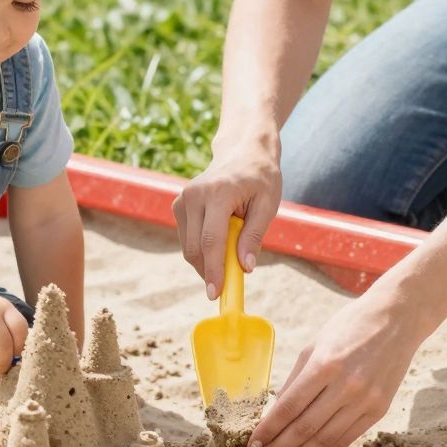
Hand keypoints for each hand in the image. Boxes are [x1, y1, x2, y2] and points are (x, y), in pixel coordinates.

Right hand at [173, 131, 282, 298]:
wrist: (243, 152)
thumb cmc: (260, 178)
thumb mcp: (267, 204)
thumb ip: (254, 235)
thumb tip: (245, 268)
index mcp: (218, 193)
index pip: (211, 240)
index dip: (213, 270)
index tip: (216, 294)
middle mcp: (194, 195)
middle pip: (194, 247)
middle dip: (209, 270)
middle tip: (229, 283)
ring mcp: (183, 199)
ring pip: (188, 246)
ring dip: (207, 259)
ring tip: (232, 249)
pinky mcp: (179, 205)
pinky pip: (186, 238)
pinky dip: (202, 249)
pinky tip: (220, 240)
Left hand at [247, 291, 422, 446]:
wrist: (397, 319)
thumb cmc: (349, 327)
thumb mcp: (315, 344)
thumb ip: (295, 380)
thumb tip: (275, 414)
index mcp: (325, 364)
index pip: (289, 407)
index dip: (268, 430)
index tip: (252, 445)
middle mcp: (347, 386)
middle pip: (305, 429)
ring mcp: (365, 401)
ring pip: (326, 440)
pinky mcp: (379, 411)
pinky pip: (346, 439)